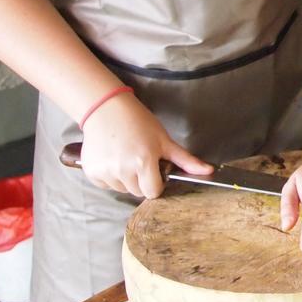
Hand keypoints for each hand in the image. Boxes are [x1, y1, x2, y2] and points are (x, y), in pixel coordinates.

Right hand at [79, 93, 213, 198]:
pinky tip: (113, 158)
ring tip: (126, 157)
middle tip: (141, 159)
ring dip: (126, 179)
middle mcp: (122, 170)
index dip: (157, 182)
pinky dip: (111, 176)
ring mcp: (105, 172)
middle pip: (138, 192)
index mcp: (143, 162)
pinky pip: (106, 185)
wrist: (107, 110)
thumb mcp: (164, 140)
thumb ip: (185, 160)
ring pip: (122, 189)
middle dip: (142, 180)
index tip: (156, 170)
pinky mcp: (91, 172)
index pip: (153, 192)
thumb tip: (209, 171)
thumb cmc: (139, 122)